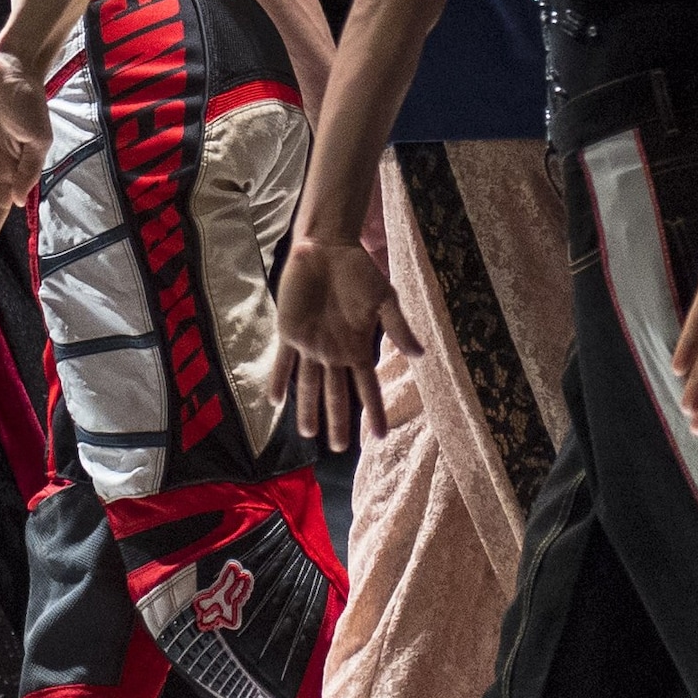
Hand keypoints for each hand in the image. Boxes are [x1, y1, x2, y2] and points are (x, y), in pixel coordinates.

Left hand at [273, 220, 413, 451]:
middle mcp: (333, 352)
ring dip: (308, 409)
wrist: (327, 248)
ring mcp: (310, 344)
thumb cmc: (358, 271)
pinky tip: (276, 401)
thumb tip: (420, 356)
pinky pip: (283, 361)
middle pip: (336, 394)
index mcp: (357, 347)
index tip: (379, 435)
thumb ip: (398, 328)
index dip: (372, 411)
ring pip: (309, 385)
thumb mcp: (384, 299)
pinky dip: (279, 380)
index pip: (366, 387)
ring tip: (309, 434)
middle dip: (336, 421)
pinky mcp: (289, 332)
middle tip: (336, 448)